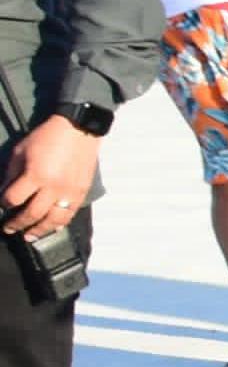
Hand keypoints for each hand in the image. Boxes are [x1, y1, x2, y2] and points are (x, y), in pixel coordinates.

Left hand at [1, 117, 98, 238]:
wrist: (78, 131)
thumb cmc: (47, 138)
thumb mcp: (20, 151)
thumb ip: (11, 173)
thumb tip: (4, 192)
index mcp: (35, 175)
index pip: (13, 199)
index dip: (4, 204)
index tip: (2, 204)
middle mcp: (53, 188)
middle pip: (32, 214)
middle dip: (16, 223)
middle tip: (8, 228)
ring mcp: (69, 192)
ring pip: (53, 220)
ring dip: (39, 230)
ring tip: (29, 236)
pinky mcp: (81, 193)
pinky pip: (69, 214)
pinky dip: (59, 224)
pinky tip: (51, 228)